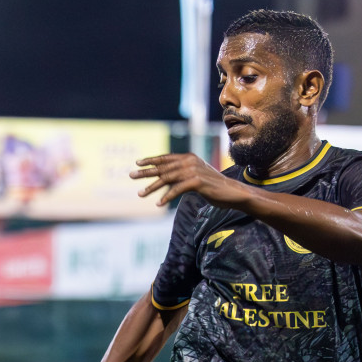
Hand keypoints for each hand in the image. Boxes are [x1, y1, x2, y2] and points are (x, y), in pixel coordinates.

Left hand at [131, 154, 245, 207]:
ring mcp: (194, 171)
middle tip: (130, 175)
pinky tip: (158, 204)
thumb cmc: (211, 187)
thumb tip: (163, 178)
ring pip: (167, 178)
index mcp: (189, 158)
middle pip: (163, 167)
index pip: (166, 158)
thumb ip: (180, 175)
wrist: (231, 192)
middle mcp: (190, 162)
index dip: (151, 160)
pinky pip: (177, 189)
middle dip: (146, 172)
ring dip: (152, 187)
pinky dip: (167, 197)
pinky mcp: (197, 182)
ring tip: (140, 194)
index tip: (137, 163)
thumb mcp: (193, 178)